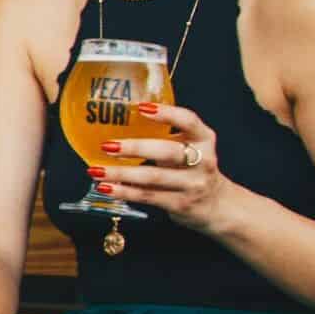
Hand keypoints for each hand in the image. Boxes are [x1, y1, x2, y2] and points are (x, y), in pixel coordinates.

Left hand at [90, 102, 228, 232]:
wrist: (217, 205)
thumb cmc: (195, 167)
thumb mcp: (191, 145)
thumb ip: (168, 133)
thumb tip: (123, 117)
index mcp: (204, 139)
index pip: (188, 121)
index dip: (166, 113)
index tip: (142, 108)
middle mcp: (202, 161)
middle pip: (167, 152)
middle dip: (135, 148)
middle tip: (108, 145)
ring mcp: (191, 185)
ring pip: (152, 178)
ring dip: (121, 173)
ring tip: (97, 170)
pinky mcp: (180, 204)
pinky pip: (147, 196)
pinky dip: (124, 192)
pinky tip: (106, 187)